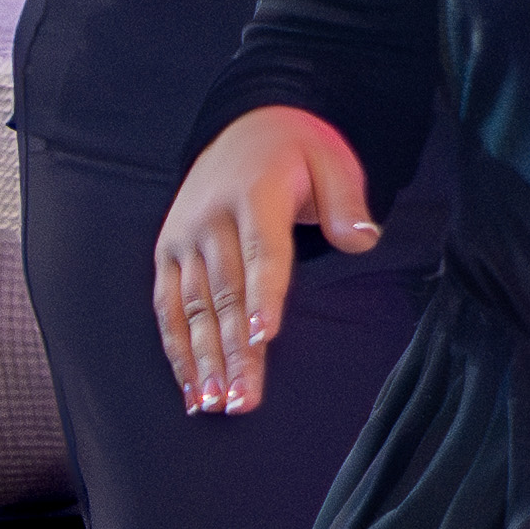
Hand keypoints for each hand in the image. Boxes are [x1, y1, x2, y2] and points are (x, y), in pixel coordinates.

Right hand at [153, 105, 378, 413]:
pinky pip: (168, 307)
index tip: (264, 337)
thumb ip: (346, 202)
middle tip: (242, 399)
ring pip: (193, 307)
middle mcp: (210, 218)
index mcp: (254, 194)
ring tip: (215, 402)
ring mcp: (183, 238)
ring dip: (203, 359)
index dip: (262, 296)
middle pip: (225, 293)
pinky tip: (191, 387)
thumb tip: (362, 241)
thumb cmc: (296, 152)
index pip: (260, 252)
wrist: (244, 126)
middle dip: (233, 350)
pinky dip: (177, 349)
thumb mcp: (333, 160)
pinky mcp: (167, 253)